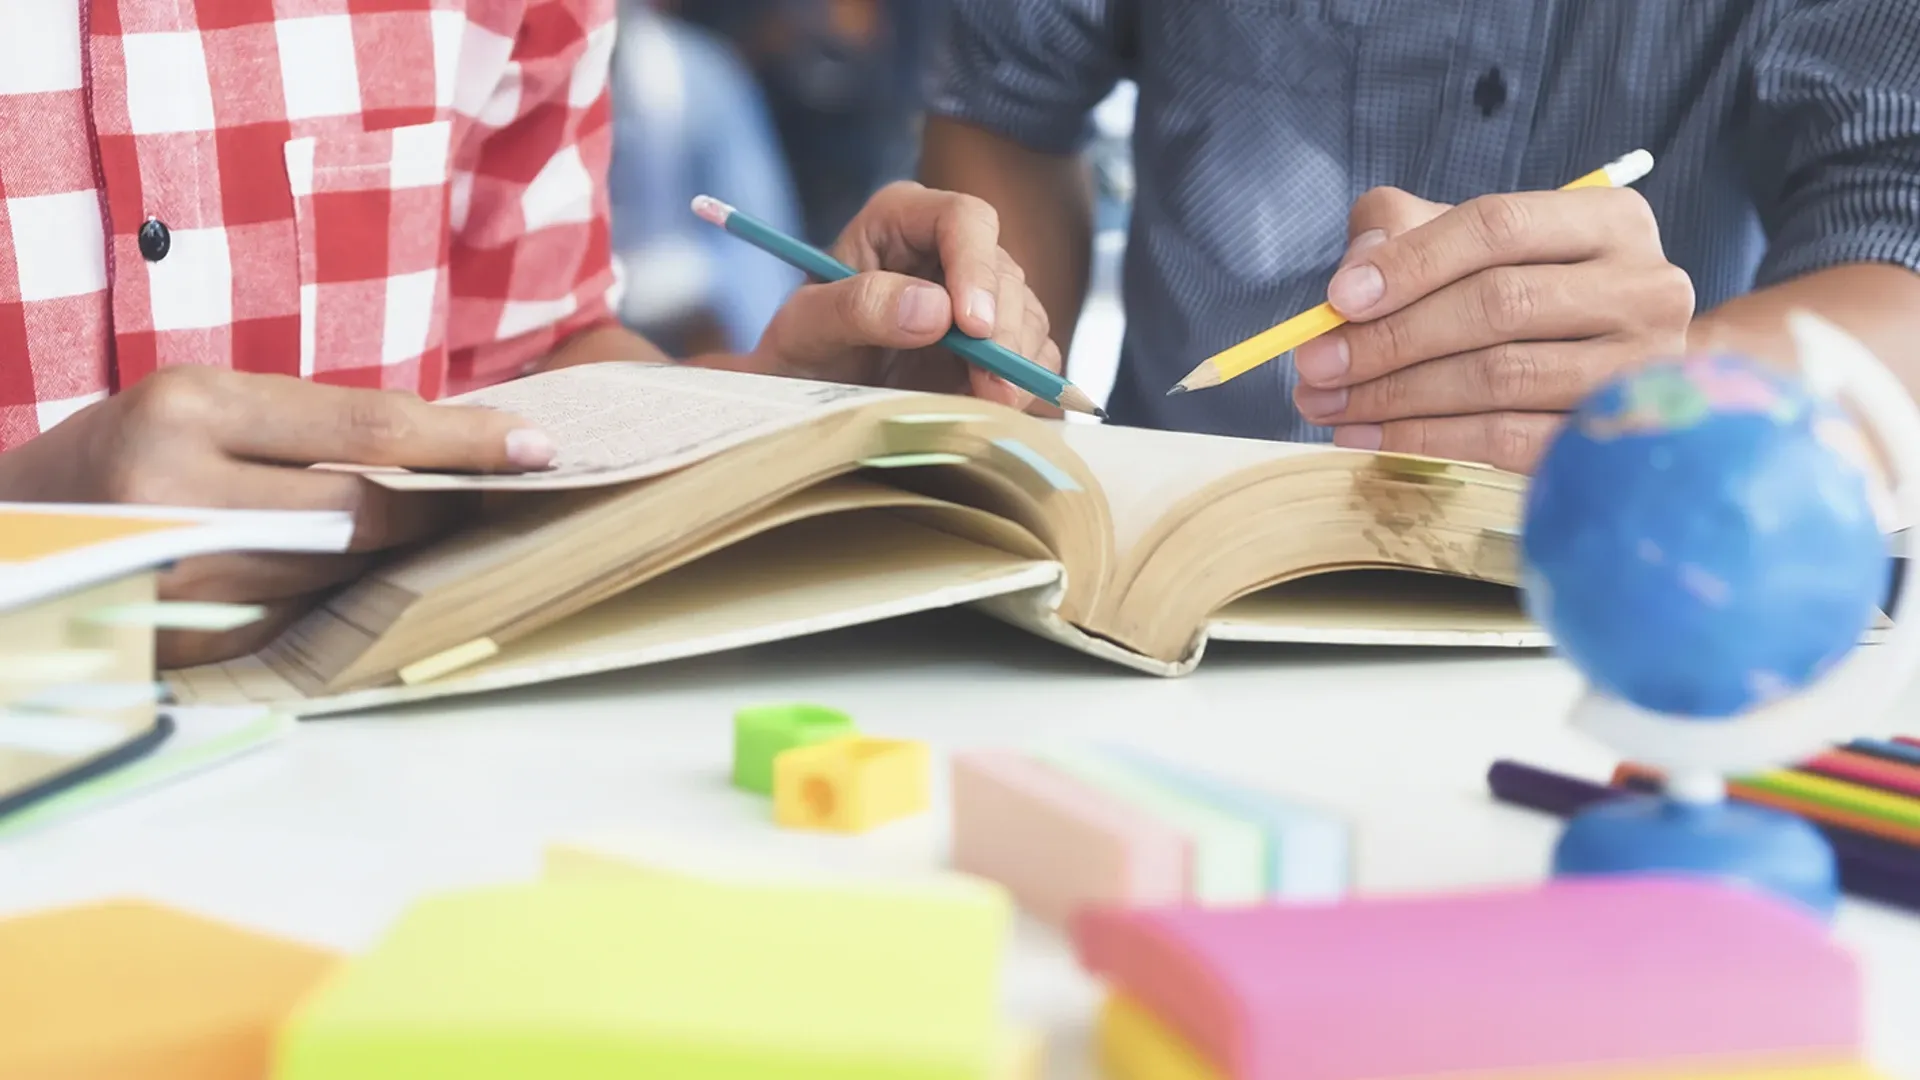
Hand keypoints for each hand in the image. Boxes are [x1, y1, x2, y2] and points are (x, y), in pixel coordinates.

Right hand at [0, 367, 555, 667]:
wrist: (11, 530)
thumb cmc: (122, 451)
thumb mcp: (198, 404)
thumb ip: (309, 428)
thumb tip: (443, 453)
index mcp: (189, 407)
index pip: (368, 430)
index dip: (464, 442)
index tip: (536, 445)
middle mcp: (177, 489)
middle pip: (364, 515)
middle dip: (446, 510)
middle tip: (510, 496)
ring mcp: (173, 575)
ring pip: (337, 575)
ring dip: (401, 559)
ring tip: (447, 532)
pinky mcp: (175, 639)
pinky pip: (294, 620)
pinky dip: (340, 599)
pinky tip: (369, 583)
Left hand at [743, 181, 1063, 410]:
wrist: (809, 398)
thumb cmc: (799, 353)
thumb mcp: (805, 329)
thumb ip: (858, 308)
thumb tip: (935, 309)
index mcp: (902, 220)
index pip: (963, 219)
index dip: (976, 267)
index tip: (972, 325)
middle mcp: (949, 248)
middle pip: (1004, 273)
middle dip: (1004, 330)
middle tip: (994, 386)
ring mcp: (978, 296)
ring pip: (1027, 315)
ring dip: (1019, 362)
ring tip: (994, 402)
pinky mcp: (996, 342)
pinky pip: (1034, 356)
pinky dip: (1027, 383)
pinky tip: (1001, 407)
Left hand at [1290, 185, 1695, 471]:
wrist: (1595, 373)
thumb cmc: (1514, 292)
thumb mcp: (1461, 240)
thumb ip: (1401, 231)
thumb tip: (1354, 274)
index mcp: (1609, 220)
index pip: (1497, 226)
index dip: (1410, 262)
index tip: (1337, 300)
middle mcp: (1644, 287)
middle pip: (1499, 304)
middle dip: (1391, 338)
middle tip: (1315, 365)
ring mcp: (1639, 367)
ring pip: (1501, 377)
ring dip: (1397, 396)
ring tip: (1328, 405)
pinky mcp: (1613, 437)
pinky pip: (1509, 441)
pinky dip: (1428, 440)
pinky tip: (1369, 438)